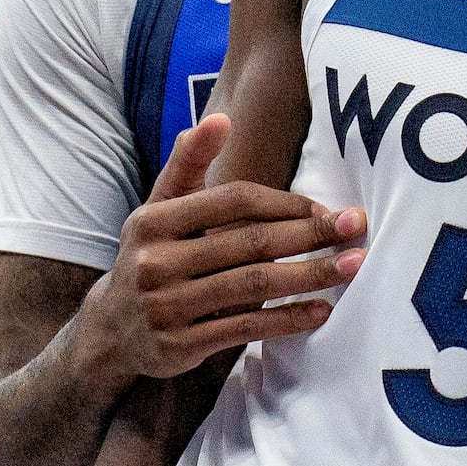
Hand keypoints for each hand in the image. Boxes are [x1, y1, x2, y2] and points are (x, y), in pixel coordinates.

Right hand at [70, 114, 365, 392]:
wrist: (111, 330)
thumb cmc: (151, 255)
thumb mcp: (157, 207)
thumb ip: (188, 163)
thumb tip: (220, 119)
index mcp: (153, 221)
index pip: (231, 201)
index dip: (282, 202)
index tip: (324, 206)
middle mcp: (156, 262)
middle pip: (249, 244)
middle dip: (309, 234)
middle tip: (355, 228)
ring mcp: (169, 307)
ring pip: (254, 287)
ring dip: (309, 276)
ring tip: (351, 266)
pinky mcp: (182, 345)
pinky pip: (247, 328)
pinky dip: (288, 319)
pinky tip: (321, 310)